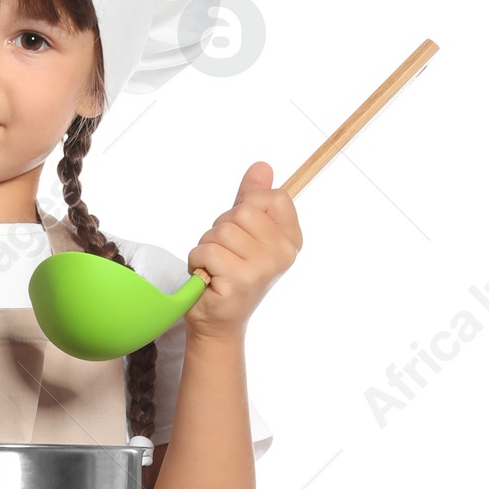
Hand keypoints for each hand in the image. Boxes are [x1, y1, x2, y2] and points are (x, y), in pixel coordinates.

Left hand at [185, 162, 301, 339]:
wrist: (218, 321)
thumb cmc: (230, 274)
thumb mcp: (244, 232)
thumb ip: (253, 198)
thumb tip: (262, 166)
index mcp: (290, 239)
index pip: (275, 197)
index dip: (248, 205)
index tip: (242, 229)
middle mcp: (283, 254)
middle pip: (243, 212)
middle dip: (221, 229)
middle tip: (224, 254)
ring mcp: (264, 268)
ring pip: (222, 232)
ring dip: (207, 247)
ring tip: (214, 267)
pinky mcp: (240, 281)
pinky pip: (207, 251)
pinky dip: (197, 262)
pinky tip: (207, 278)